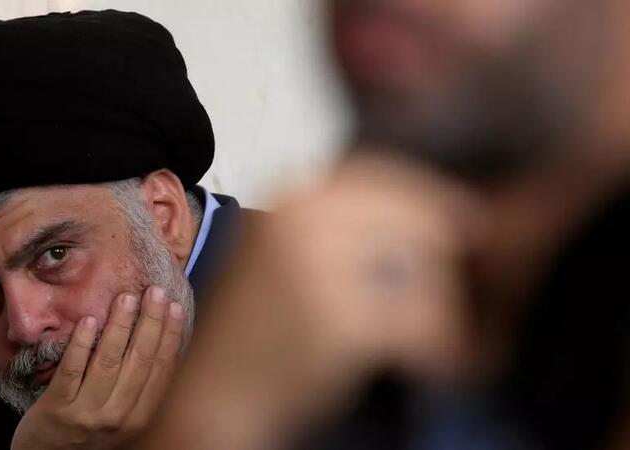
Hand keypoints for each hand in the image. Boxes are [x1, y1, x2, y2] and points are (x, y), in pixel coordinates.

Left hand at [11, 286, 184, 449]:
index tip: (175, 306)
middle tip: (154, 291)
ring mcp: (87, 414)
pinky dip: (81, 344)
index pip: (161, 370)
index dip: (170, 336)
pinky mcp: (56, 410)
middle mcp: (118, 417)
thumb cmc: (90, 431)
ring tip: (126, 298)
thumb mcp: (123, 416)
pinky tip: (90, 320)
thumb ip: (139, 385)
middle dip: (150, 322)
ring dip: (120, 326)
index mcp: (140, 417)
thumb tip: (161, 339)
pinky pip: (71, 371)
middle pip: (139, 362)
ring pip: (108, 362)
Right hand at [135, 154, 483, 448]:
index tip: (468, 217)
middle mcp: (304, 219)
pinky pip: (423, 322)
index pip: (379, 174)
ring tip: (421, 336)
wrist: (213, 391)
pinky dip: (438, 348)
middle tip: (459, 283)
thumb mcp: (281, 252)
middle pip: (413, 216)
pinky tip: (432, 362)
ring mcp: (322, 267)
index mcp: (289, 197)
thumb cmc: (252, 327)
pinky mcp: (343, 320)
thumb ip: (334, 224)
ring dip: (438, 305)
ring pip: (425, 269)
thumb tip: (419, 209)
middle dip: (444, 253)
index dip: (430, 195)